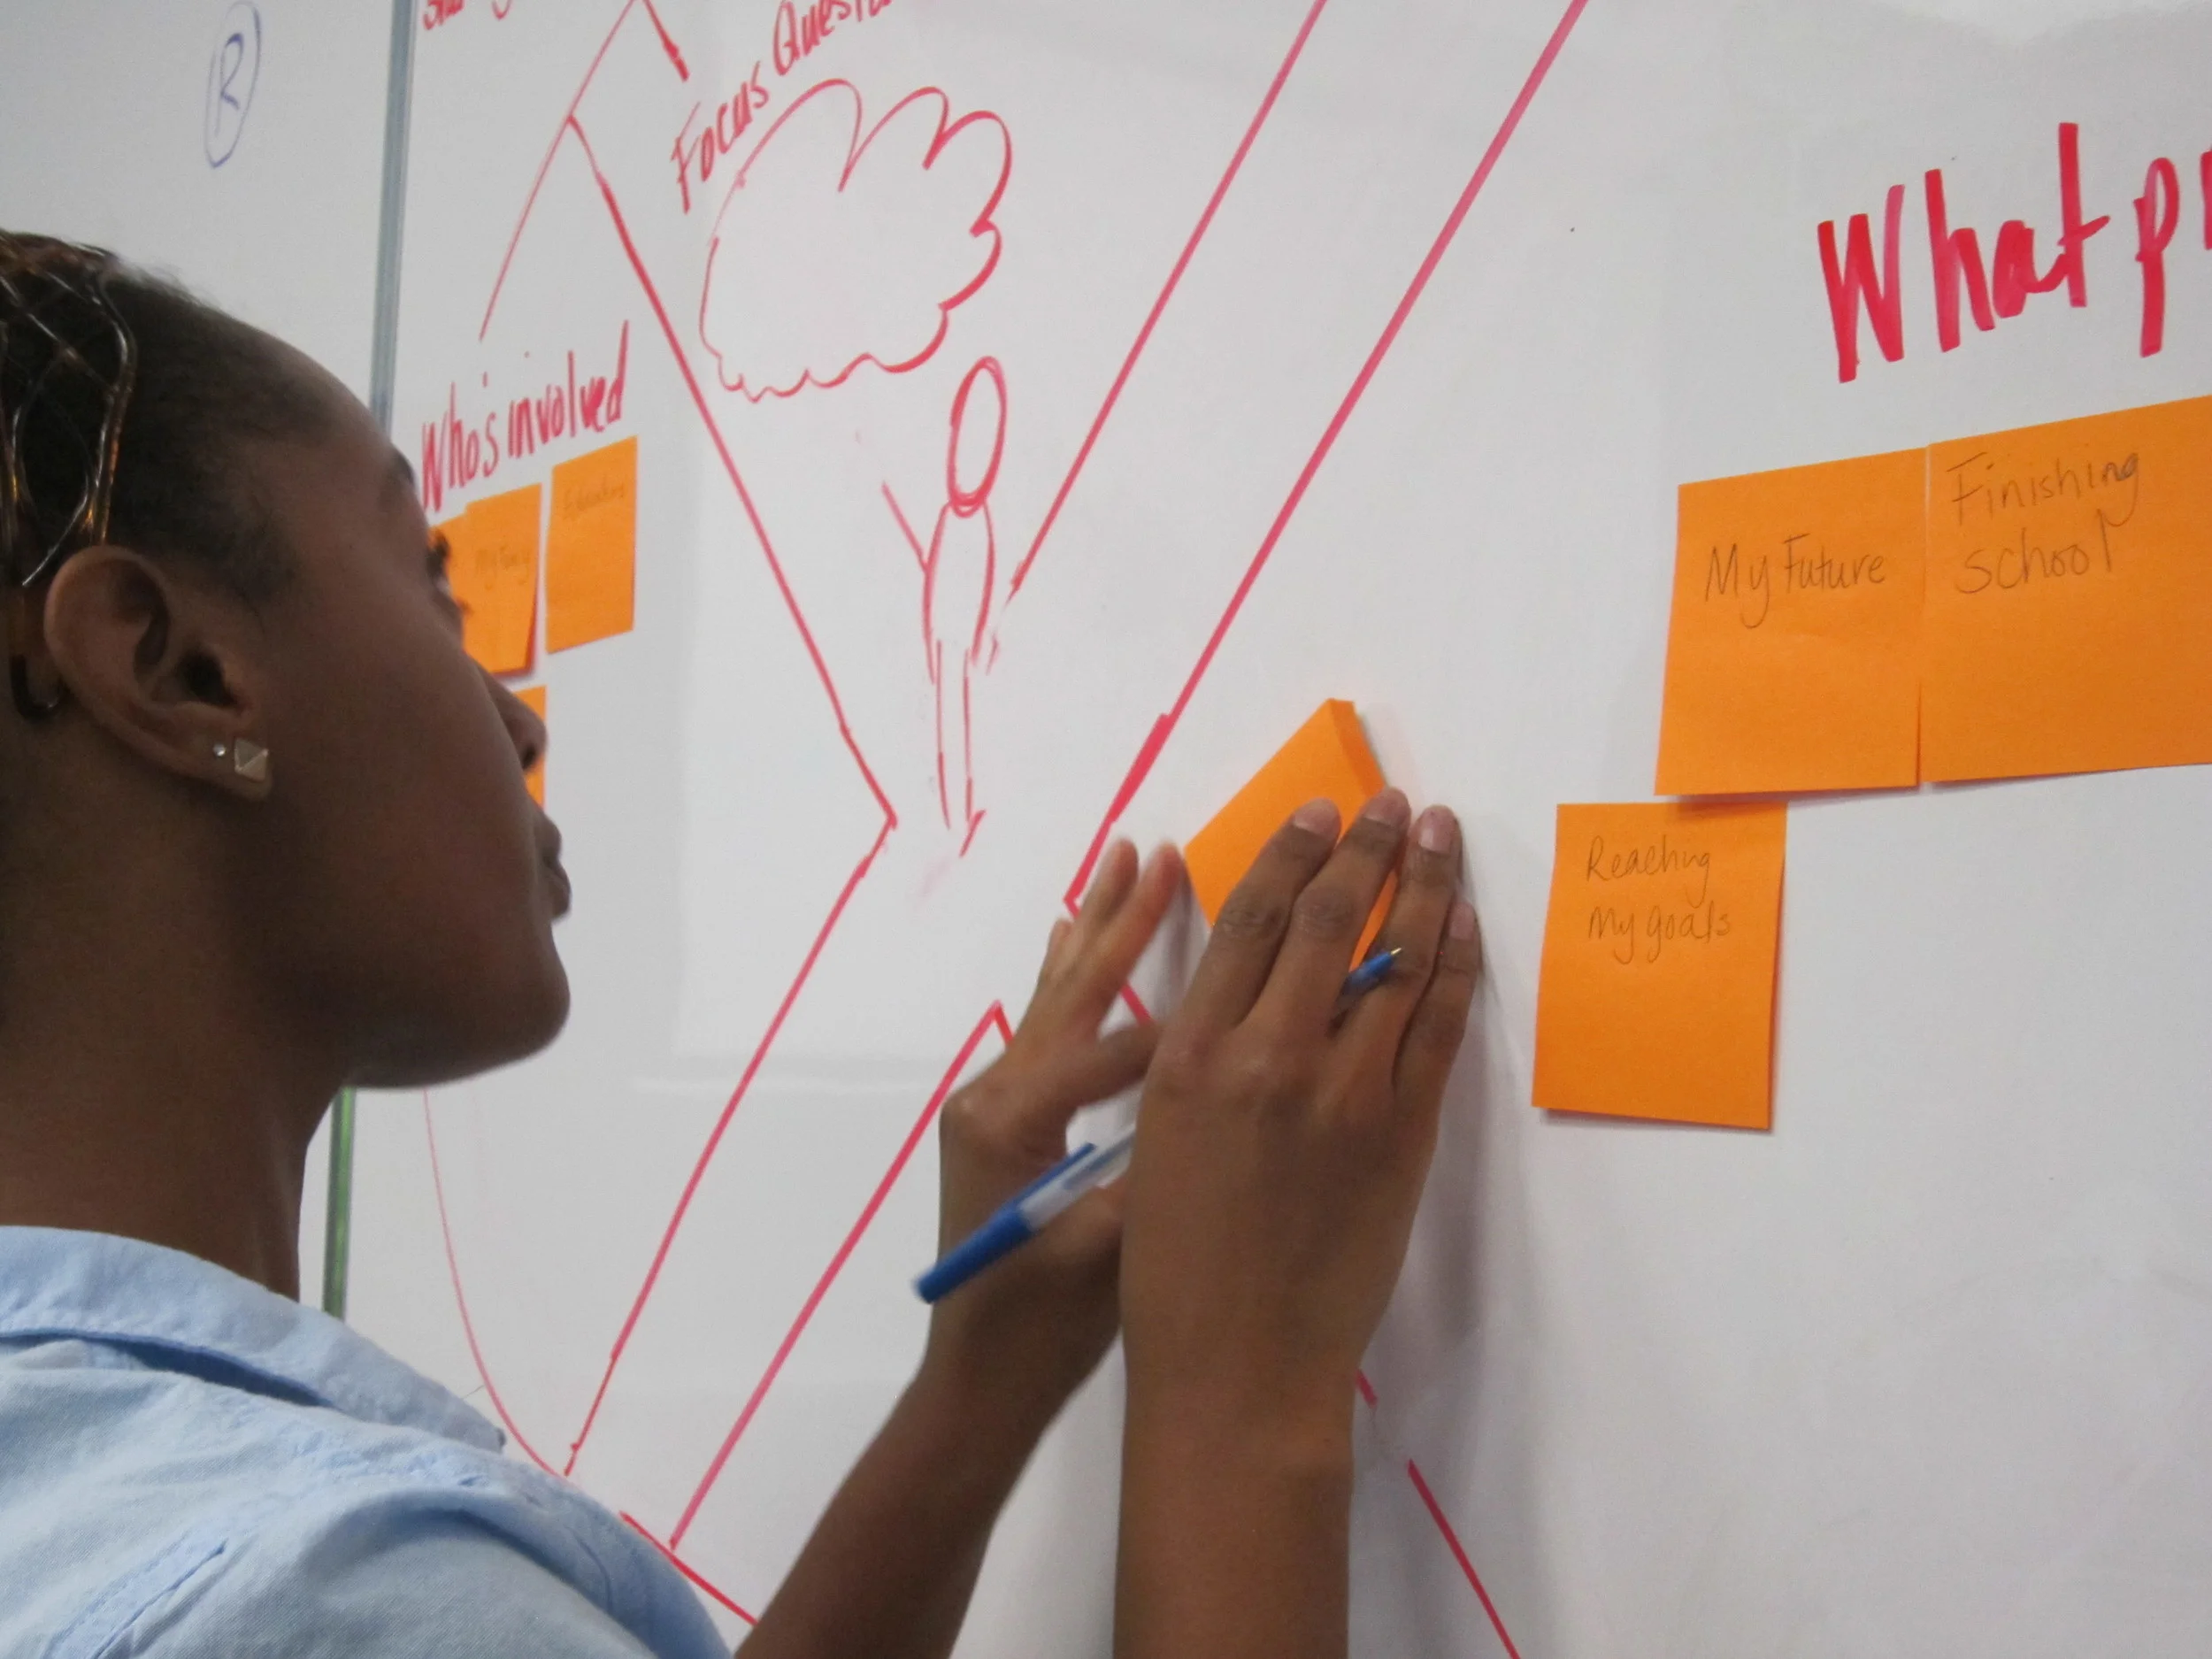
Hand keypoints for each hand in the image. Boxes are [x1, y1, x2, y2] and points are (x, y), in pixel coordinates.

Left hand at [919, 838, 1182, 1440]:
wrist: (975, 1385)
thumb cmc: (1044, 1331)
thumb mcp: (1109, 1254)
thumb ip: (1154, 1174)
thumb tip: (1224, 1093)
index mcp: (1016, 1120)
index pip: (1121, 1051)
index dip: (1195, 1018)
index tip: (1268, 975)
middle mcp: (995, 1094)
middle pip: (1073, 991)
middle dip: (1125, 924)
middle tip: (1163, 851)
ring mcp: (994, 1103)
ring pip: (1059, 998)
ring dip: (1099, 933)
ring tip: (1129, 859)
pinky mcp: (1003, 1119)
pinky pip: (1049, 1029)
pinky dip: (1076, 978)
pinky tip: (1081, 935)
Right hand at [1118, 791, 1478, 1447]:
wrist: (1238, 1364)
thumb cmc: (1175, 1268)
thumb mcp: (1156, 1141)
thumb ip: (1196, 1060)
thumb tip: (1245, 991)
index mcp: (1190, 1056)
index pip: (1246, 922)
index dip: (1287, 854)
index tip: (1317, 811)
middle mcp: (1267, 1057)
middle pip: (1324, 920)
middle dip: (1364, 848)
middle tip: (1391, 802)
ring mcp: (1344, 1092)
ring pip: (1394, 961)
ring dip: (1423, 887)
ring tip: (1438, 835)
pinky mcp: (1404, 1133)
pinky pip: (1441, 1028)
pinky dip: (1457, 967)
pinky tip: (1465, 927)